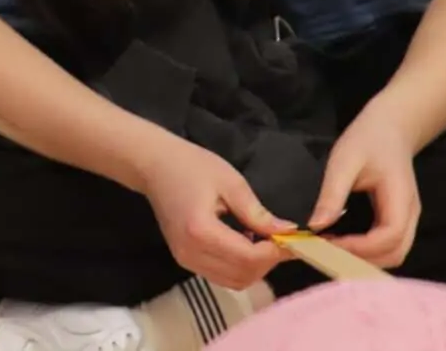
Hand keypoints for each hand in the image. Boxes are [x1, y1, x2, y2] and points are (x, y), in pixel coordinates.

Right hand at [133, 134, 289, 290]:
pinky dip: (240, 267)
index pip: (249, 258)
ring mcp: (185, 259)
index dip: (276, 252)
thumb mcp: (230, 182)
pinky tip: (244, 244)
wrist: (152, 165)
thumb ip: (257, 212)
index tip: (293, 238)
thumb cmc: (190, 165)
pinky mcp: (185, 260)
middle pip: (243, 276)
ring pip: (234, 281)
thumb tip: (288, 233)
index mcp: (201, 231)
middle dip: (268, 261)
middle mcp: (190, 252)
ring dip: (255, 267)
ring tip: (263, 242)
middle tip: (281, 239)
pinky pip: (222, 275)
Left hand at [311, 103, 419, 269]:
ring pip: (393, 254)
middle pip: (395, 254)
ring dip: (365, 259)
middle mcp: (410, 215)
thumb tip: (315, 226)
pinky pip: (388, 245)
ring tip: (332, 248)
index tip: (329, 244)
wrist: (390, 127)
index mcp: (401, 199)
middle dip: (362, 259)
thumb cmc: (368, 139)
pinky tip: (343, 243)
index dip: (361, 247)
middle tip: (326, 251)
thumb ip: (332, 194)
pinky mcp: (399, 219)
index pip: (389, 237)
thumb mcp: (344, 160)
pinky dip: (368, 252)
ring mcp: (407, 219)